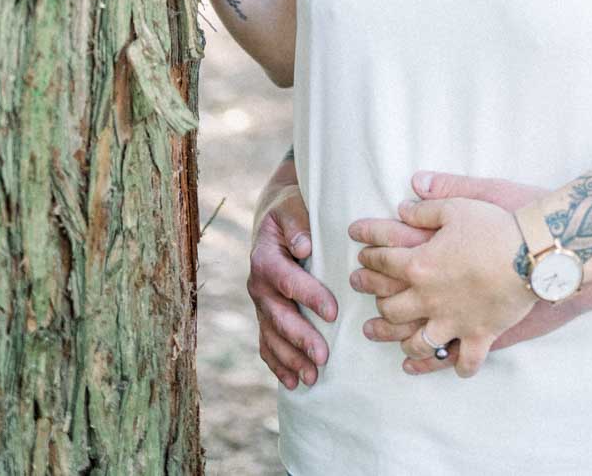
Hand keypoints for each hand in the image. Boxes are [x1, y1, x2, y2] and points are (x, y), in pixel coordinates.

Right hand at [247, 184, 337, 390]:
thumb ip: (297, 225)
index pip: (288, 281)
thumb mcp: (292, 207)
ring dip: (291, 359)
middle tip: (323, 357)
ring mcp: (259, 305)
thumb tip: (304, 246)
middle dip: (301, 339)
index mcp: (265, 259)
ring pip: (272, 337)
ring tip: (312, 377)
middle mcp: (258, 286)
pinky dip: (277, 365)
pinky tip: (292, 383)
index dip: (310, 296)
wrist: (273, 222)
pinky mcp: (264, 317)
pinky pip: (266, 345)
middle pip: (279, 317)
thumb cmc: (290, 212)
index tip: (333, 312)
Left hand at [348, 197, 534, 377]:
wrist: (530, 255)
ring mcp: (453, 322)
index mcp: (421, 265)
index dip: (368, 254)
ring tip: (395, 340)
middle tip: (365, 294)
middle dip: (374, 299)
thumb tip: (403, 206)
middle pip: (391, 308)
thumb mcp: (457, 207)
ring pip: (417, 341)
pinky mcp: (478, 336)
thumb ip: (427, 207)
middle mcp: (430, 299)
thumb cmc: (493, 227)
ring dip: (402, 341)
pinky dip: (456, 366)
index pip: (383, 260)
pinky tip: (449, 364)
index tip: (359, 252)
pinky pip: (463, 361)